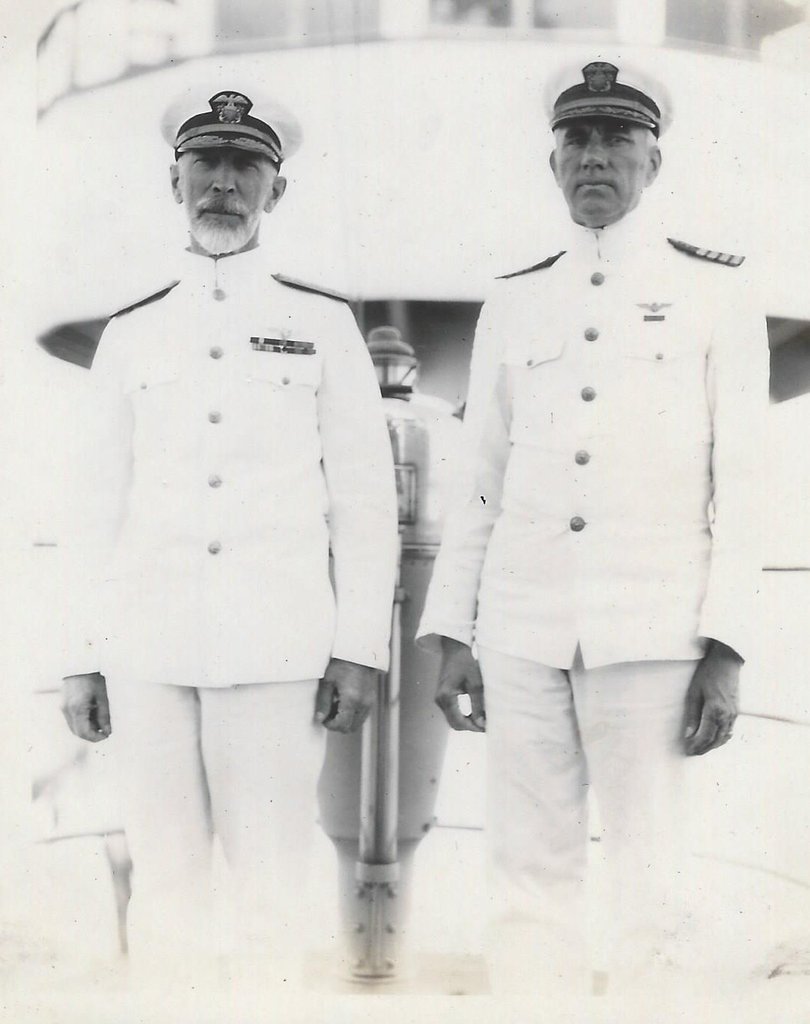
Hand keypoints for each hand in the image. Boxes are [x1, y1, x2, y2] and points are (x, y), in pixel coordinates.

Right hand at [61, 673, 111, 741]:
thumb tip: (106, 731)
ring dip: (86, 727)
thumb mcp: (102, 697)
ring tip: (100, 718)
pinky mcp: (63, 704)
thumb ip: (104, 716)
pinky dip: (82, 721)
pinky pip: (72, 719)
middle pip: (77, 731)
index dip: (95, 737)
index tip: (106, 735)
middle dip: (91, 734)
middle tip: (105, 729)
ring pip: (73, 726)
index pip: (83, 732)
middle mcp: (66, 710)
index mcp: (77, 708)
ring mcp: (63, 707)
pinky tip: (93, 713)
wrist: (80, 663)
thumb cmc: (93, 677)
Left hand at [314, 658, 377, 732]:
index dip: (330, 725)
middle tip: (329, 713)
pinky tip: (345, 702)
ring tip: (337, 705)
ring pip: (357, 723)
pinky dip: (353, 714)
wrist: (358, 652)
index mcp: (351, 699)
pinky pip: (362, 715)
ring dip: (346, 720)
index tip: (324, 718)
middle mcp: (363, 703)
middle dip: (338, 724)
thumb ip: (323, 702)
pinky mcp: (371, 699)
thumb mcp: (328, 682)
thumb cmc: (343, 663)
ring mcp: (369, 702)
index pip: (341, 725)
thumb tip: (320, 717)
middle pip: (350, 728)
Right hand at [434, 637, 485, 731]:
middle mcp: (439, 700)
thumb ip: (478, 704)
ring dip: (467, 722)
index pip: (459, 722)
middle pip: (455, 724)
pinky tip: (474, 713)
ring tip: (482, 719)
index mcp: (446, 696)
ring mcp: (439, 699)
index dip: (474, 728)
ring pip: (453, 720)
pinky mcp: (442, 697)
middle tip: (486, 724)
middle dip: (471, 727)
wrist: (454, 650)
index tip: (487, 727)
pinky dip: (462, 717)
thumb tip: (482, 724)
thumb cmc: (465, 663)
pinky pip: (452, 713)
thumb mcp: (475, 683)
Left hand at [683, 641, 741, 755]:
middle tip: (691, 753)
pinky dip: (720, 738)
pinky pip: (729, 731)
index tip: (687, 750)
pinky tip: (713, 739)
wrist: (726, 662)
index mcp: (715, 710)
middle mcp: (727, 715)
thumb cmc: (708, 674)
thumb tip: (688, 734)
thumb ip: (691, 715)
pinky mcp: (737, 712)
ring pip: (723, 738)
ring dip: (712, 745)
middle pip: (715, 740)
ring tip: (700, 748)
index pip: (705, 736)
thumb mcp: (694, 693)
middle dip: (703, 749)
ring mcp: (734, 714)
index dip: (696, 745)